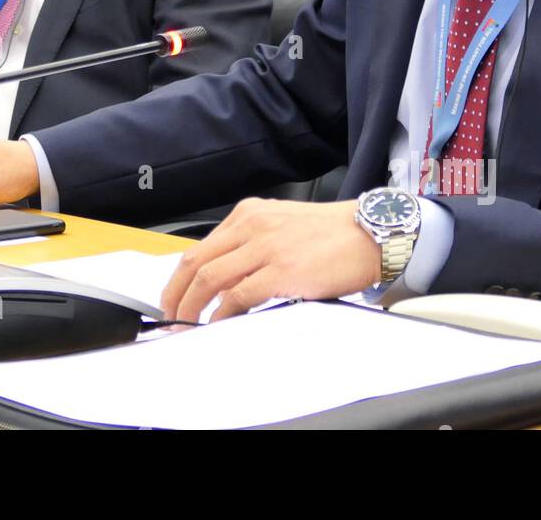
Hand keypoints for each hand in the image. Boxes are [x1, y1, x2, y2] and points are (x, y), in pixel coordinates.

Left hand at [161, 199, 380, 322]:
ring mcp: (264, 247)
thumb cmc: (331, 234)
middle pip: (195, 262)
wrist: (369, 233)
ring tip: (187, 327)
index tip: (173, 299)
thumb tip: (225, 279)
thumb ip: (252, 244)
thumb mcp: (281, 226)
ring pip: (209, 278)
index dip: (179, 278)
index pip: (199, 247)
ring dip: (192, 308)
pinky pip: (238, 296)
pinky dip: (222, 314)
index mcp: (248, 214)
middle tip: (170, 318)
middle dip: (175, 295)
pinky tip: (218, 326)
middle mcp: (250, 225)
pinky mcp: (280, 270)